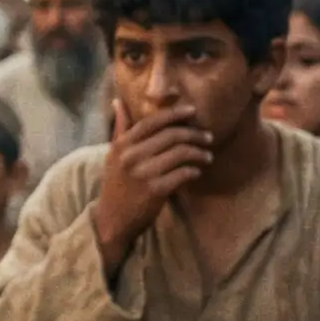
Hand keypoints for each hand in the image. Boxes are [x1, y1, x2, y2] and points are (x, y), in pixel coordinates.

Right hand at [92, 101, 214, 273]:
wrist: (112, 218)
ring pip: (180, 153)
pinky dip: (194, 171)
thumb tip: (118, 101)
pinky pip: (182, 174)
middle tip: (207, 136)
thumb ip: (120, 128)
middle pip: (171, 136)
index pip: (152, 122)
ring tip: (207, 156)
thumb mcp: (113, 154)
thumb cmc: (116, 183)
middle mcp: (132, 156)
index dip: (175, 114)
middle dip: (194, 134)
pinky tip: (197, 171)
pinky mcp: (155, 190)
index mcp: (123, 144)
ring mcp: (144, 173)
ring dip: (199, 153)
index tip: (192, 111)